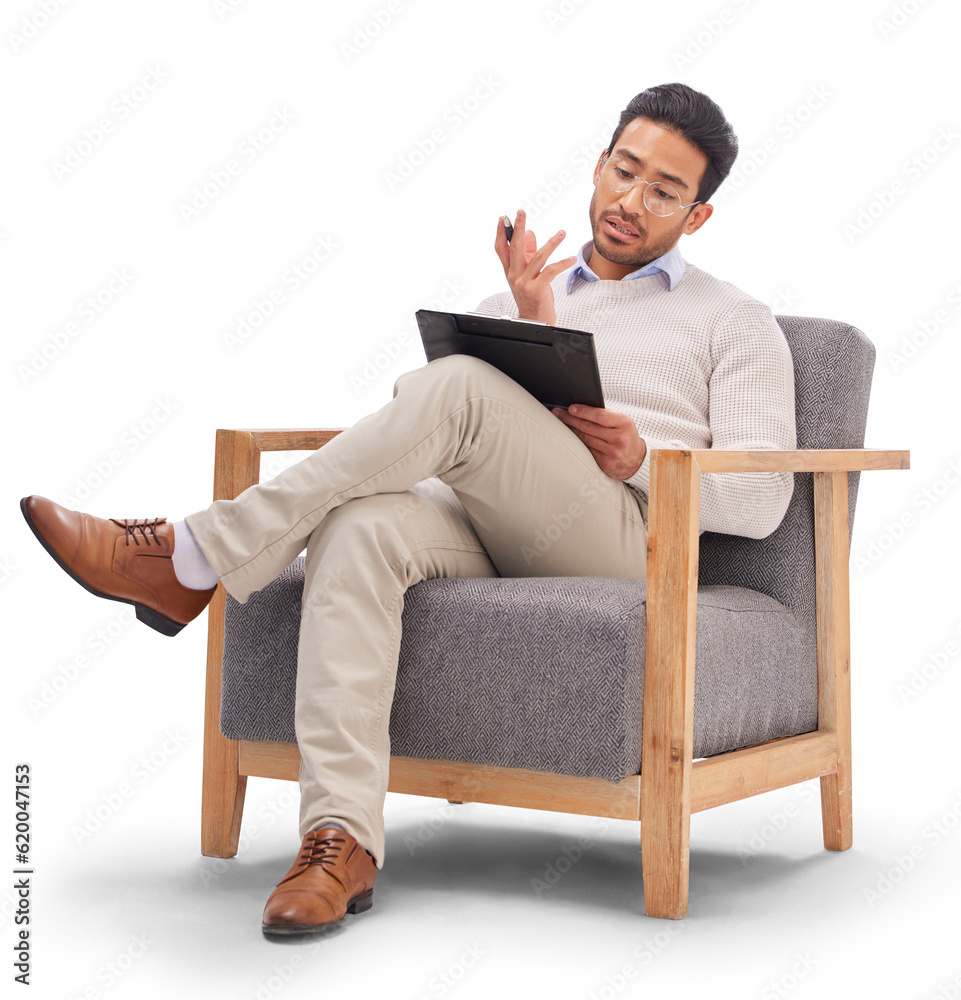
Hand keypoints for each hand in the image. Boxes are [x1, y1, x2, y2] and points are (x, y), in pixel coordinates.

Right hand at [494, 209, 575, 324]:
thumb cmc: (532, 297)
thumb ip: (528, 254)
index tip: (503, 218)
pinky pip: (550, 271)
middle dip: (518, 228)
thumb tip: (531, 234)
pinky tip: (571, 258)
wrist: (533, 321)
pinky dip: (562, 263)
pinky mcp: (536, 289)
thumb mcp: (528, 274)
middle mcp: (514, 275)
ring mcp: (524, 282)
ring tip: (562, 233)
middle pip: (515, 247)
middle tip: (521, 212)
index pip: (501, 248)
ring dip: (551, 243)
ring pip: (537, 257)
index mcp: (510, 270)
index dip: (502, 233)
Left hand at [552, 404, 646, 479]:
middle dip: (570, 419)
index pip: (601, 416)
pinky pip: (586, 449)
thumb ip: (607, 416)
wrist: (637, 460)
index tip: (571, 408)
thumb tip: (581, 409)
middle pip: (589, 427)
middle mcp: (619, 438)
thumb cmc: (626, 436)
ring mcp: (612, 452)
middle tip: (557, 413)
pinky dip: (576, 442)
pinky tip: (568, 436)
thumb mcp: (623, 423)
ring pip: (585, 439)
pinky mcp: (605, 463)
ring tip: (559, 422)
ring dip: (570, 430)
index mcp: (624, 423)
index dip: (584, 411)